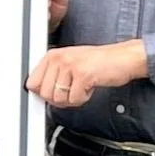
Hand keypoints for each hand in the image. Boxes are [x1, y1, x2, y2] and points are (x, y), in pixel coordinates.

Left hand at [26, 40, 147, 107]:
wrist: (122, 58)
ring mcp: (70, 66)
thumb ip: (52, 75)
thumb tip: (37, 91)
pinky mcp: (83, 75)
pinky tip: (90, 87)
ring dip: (72, 99)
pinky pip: (74, 99)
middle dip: (59, 99)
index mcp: (52, 56)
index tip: (52, 94)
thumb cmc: (98, 62)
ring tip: (81, 87)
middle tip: (72, 91)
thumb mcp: (69, 63)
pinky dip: (83, 99)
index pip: (32, 82)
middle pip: (45, 94)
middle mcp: (59, 59)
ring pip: (58, 99)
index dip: (43, 93)